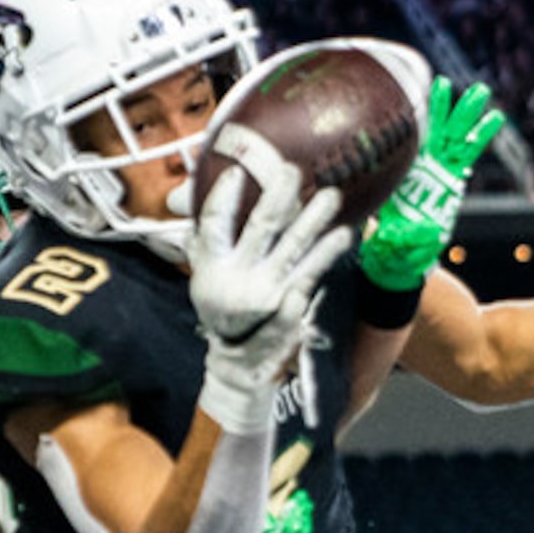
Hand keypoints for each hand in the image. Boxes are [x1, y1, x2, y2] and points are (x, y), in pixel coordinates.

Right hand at [189, 164, 350, 432]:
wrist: (236, 363)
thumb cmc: (220, 308)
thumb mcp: (202, 274)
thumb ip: (201, 237)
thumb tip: (189, 194)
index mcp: (212, 267)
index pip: (213, 225)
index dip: (222, 198)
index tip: (235, 173)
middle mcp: (239, 278)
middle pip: (260, 228)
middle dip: (278, 195)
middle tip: (292, 169)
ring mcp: (268, 291)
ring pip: (293, 246)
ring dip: (314, 218)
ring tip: (332, 194)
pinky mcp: (291, 302)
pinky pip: (313, 271)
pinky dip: (329, 251)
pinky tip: (345, 233)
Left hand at [360, 75, 505, 293]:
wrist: (399, 259)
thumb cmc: (387, 246)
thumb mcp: (388, 242)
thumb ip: (398, 237)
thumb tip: (403, 234)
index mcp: (400, 177)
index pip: (403, 143)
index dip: (405, 122)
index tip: (409, 98)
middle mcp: (419, 169)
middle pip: (430, 133)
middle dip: (439, 109)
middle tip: (444, 82)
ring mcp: (438, 172)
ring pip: (453, 137)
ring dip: (465, 114)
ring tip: (479, 91)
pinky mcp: (455, 181)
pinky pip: (470, 154)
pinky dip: (481, 135)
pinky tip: (494, 119)